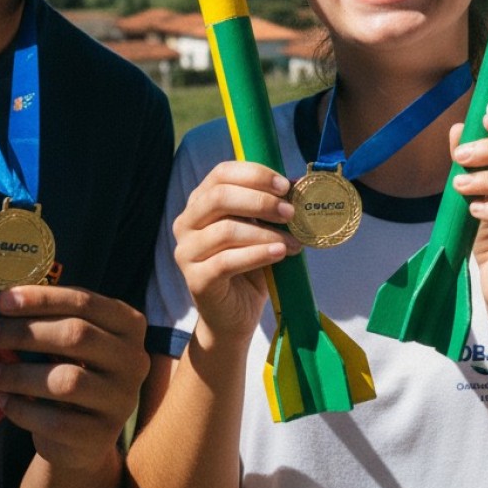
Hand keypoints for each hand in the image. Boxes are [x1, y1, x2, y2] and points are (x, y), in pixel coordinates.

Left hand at [0, 285, 148, 470]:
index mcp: (129, 325)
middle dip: (24, 332)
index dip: (42, 299)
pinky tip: (5, 401)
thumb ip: (48, 322)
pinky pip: (55, 421)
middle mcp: (134, 359)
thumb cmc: (72, 371)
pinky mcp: (100, 436)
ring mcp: (121, 399)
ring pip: (66, 381)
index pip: (86, 302)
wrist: (84, 437)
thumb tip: (0, 303)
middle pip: (76, 336)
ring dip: (20, 374)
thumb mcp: (70, 342)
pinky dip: (23, 409)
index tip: (2, 301)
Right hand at [170, 161, 299, 345]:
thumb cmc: (251, 265)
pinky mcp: (195, 280)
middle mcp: (186, 223)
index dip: (254, 175)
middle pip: (219, 197)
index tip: (285, 186)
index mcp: (201, 202)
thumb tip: (300, 182)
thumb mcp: (264, 229)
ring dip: (265, 233)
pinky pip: (227, 261)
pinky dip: (258, 254)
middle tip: (290, 212)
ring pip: (226, 231)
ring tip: (293, 241)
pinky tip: (279, 253)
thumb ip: (274, 206)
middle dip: (260, 201)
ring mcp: (186, 252)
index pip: (221, 173)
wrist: (236, 314)